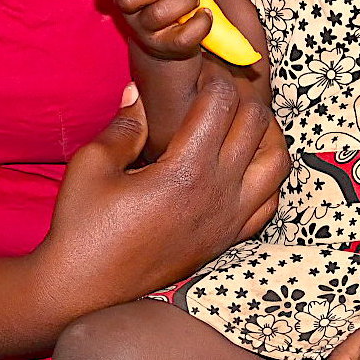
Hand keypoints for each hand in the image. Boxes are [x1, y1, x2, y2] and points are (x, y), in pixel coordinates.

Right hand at [33, 72, 285, 315]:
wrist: (83, 289)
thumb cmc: (82, 227)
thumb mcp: (92, 165)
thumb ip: (125, 124)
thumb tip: (141, 92)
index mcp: (185, 171)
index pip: (223, 102)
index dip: (213, 76)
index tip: (198, 70)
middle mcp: (218, 193)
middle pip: (258, 122)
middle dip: (242, 95)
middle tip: (219, 89)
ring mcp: (230, 219)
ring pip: (278, 161)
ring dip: (266, 134)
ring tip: (239, 123)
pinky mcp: (229, 239)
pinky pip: (271, 199)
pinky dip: (266, 175)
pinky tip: (241, 165)